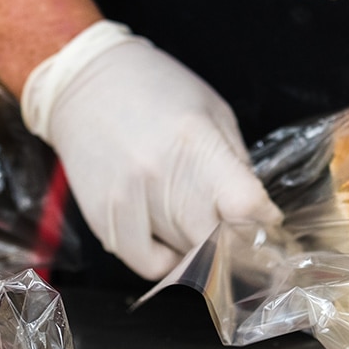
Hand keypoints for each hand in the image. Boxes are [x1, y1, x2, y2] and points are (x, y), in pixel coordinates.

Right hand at [23, 21, 281, 278]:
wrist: (81, 84)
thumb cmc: (155, 89)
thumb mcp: (211, 110)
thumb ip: (235, 163)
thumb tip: (255, 214)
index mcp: (195, 140)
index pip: (244, 205)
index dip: (264, 222)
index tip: (267, 224)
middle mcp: (159, 174)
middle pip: (216, 242)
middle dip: (235, 246)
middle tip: (240, 239)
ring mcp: (126, 199)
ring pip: (182, 258)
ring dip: (198, 254)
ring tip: (199, 230)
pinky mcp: (101, 217)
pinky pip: (144, 264)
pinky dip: (163, 262)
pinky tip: (168, 241)